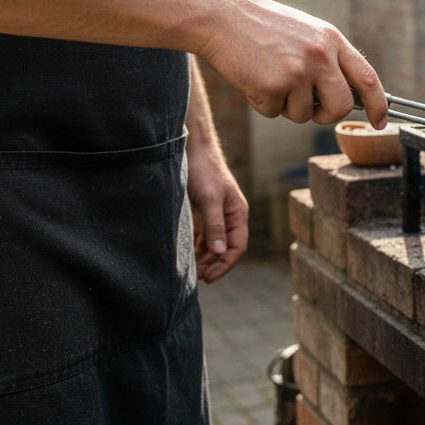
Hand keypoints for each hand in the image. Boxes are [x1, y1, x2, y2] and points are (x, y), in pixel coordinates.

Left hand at [186, 140, 248, 282]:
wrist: (191, 148)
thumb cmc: (203, 171)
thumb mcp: (209, 199)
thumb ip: (214, 226)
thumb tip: (220, 252)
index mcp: (237, 213)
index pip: (237, 247)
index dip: (225, 264)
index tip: (209, 277)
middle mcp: (229, 215)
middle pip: (225, 247)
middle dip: (213, 263)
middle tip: (196, 276)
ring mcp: (215, 213)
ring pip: (213, 242)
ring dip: (204, 256)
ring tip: (190, 268)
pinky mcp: (202, 210)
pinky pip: (202, 233)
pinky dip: (196, 244)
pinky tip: (186, 251)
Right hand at [198, 0, 388, 127]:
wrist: (223, 16)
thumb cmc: (264, 28)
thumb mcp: (308, 34)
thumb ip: (331, 61)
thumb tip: (350, 98)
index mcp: (332, 41)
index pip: (368, 79)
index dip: (378, 104)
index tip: (381, 122)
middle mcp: (320, 56)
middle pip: (341, 107)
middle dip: (326, 115)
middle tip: (309, 107)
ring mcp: (297, 71)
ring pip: (303, 115)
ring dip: (286, 106)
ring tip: (269, 76)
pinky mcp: (272, 85)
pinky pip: (274, 113)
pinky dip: (262, 103)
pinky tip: (253, 78)